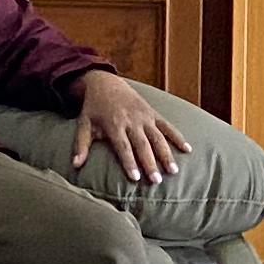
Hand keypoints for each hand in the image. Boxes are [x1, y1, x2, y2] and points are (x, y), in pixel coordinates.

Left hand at [70, 72, 187, 183]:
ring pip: (158, 137)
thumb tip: (75, 165)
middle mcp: (131, 121)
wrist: (106, 82)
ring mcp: (144, 117)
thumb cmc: (94, 108)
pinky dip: (178, 137)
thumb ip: (81, 145)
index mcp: (114, 125)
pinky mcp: (153, 113)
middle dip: (150, 163)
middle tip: (157, 181)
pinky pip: (168, 126)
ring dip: (166, 154)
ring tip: (173, 171)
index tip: (136, 178)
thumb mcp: (84, 124)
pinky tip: (187, 149)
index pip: (123, 147)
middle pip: (143, 145)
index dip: (130, 162)